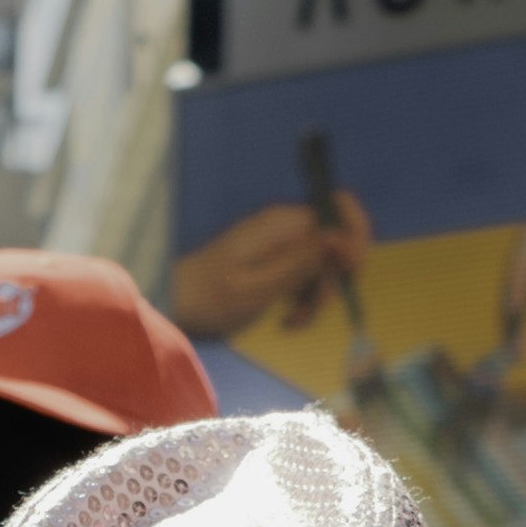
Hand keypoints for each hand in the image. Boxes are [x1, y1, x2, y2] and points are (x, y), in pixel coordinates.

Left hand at [161, 193, 371, 336]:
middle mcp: (283, 227)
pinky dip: (303, 298)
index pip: (339, 207)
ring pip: (323, 263)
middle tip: (315, 307)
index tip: (350, 271)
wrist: (169, 304)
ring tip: (295, 319)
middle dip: (335, 276)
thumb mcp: (258, 286)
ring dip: (318, 294)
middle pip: (335, 240)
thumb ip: (301, 262)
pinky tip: (288, 319)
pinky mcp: (273, 262)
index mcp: (281, 224)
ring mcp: (278, 244)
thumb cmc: (207, 297)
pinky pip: (304, 275)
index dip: (355, 235)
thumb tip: (341, 238)